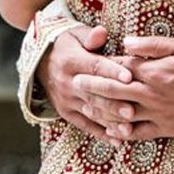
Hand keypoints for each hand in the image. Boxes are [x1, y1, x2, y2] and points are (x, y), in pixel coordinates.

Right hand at [36, 25, 135, 140]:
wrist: (40, 61)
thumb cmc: (67, 44)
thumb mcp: (76, 34)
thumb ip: (90, 36)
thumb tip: (101, 33)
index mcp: (72, 61)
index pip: (95, 67)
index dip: (112, 72)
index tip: (129, 77)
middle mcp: (68, 83)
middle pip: (94, 94)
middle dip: (114, 103)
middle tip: (133, 110)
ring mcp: (67, 100)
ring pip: (91, 113)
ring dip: (110, 122)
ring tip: (129, 128)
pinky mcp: (66, 113)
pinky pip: (85, 125)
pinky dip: (101, 133)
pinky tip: (118, 140)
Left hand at [73, 36, 173, 142]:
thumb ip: (152, 45)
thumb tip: (126, 42)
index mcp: (154, 70)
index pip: (121, 66)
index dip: (104, 64)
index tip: (90, 61)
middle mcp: (151, 93)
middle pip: (114, 90)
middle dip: (92, 85)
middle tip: (75, 83)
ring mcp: (157, 113)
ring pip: (121, 113)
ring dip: (101, 110)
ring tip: (85, 106)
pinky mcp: (164, 129)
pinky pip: (137, 133)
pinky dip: (121, 132)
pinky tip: (110, 130)